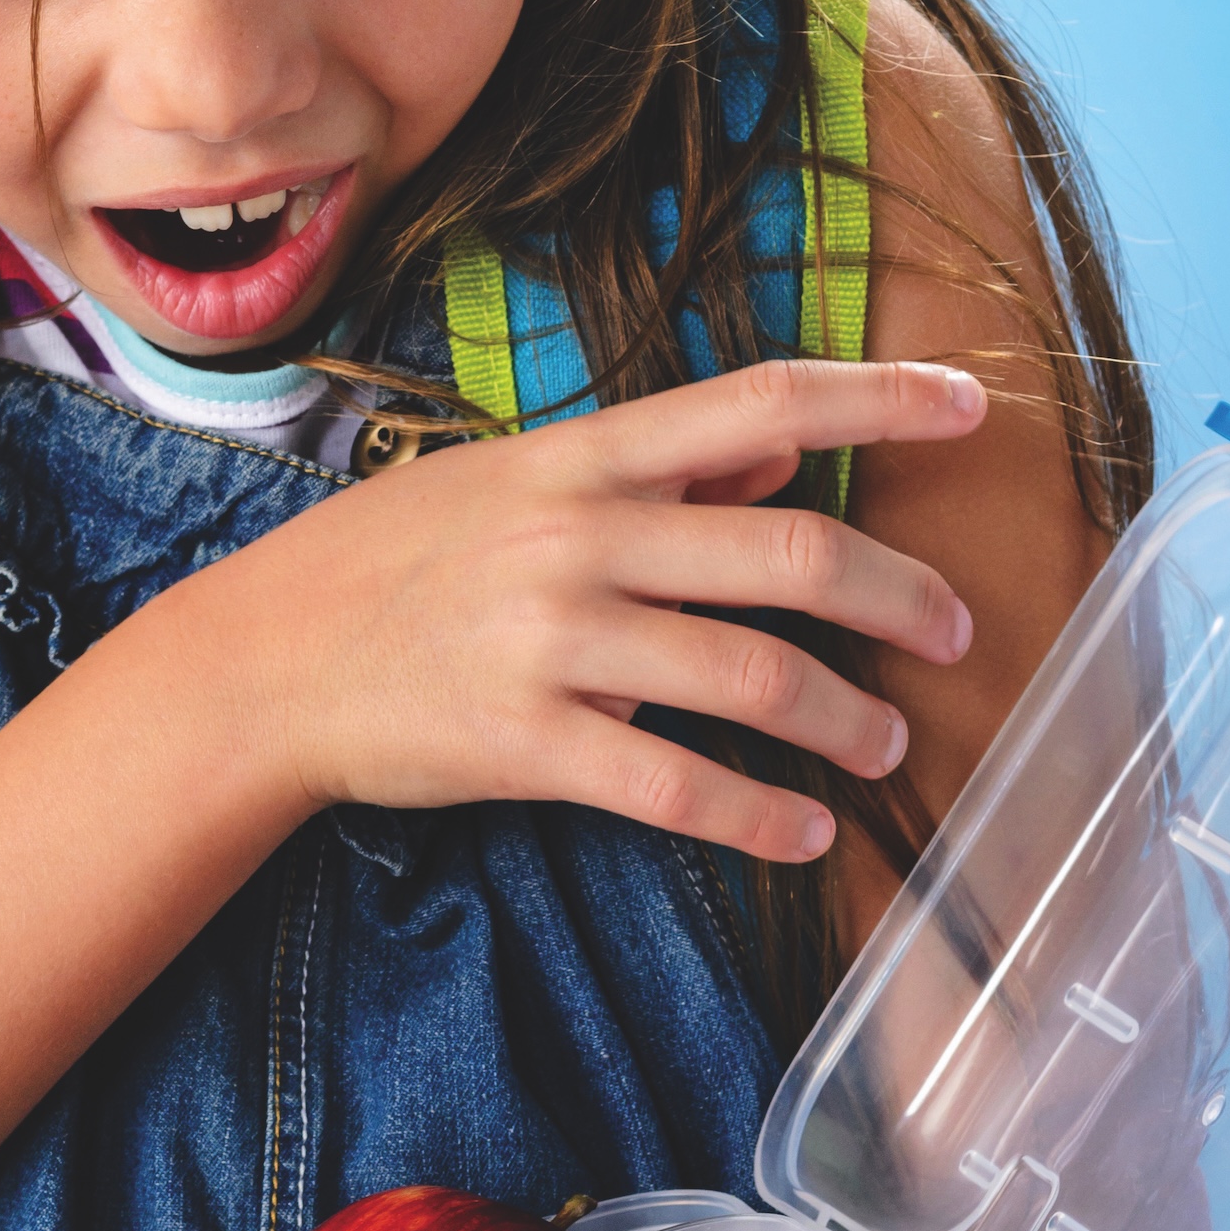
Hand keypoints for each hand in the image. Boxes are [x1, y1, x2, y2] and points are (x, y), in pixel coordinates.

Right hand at [173, 353, 985, 861]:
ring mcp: (550, 641)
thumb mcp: (509, 481)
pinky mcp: (525, 742)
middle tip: (953, 632)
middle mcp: (576, 536)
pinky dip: (760, 816)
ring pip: (751, 677)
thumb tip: (780, 451)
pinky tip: (804, 833)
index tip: (972, 402)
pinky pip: (675, 785)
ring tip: (885, 744)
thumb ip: (649, 470)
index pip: (757, 399)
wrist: (257, 662)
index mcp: (578, 456)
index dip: (877, 397)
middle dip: (899, 597)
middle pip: (790, 552)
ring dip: (847, 720)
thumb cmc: (386, 563)